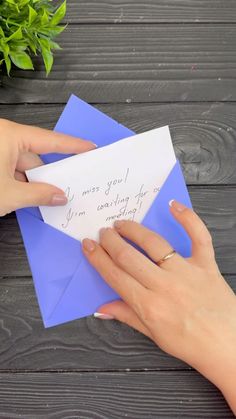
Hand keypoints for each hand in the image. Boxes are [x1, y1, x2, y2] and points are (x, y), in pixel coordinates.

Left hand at [0, 118, 94, 215]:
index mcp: (9, 136)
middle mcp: (3, 137)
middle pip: (35, 156)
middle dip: (47, 176)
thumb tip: (58, 196)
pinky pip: (11, 168)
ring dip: (30, 182)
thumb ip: (38, 195)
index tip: (88, 147)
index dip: (72, 145)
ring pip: (22, 165)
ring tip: (42, 199)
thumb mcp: (9, 194)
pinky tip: (25, 196)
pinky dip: (18, 182)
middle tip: (66, 189)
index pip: (50, 140)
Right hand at [82, 200, 235, 412]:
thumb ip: (127, 316)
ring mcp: (186, 272)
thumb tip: (101, 308)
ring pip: (153, 243)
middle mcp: (164, 285)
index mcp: (148, 305)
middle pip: (128, 256)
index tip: (88, 245)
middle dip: (110, 241)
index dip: (97, 258)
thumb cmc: (191, 344)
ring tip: (122, 223)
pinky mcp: (206, 264)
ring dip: (133, 230)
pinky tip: (173, 206)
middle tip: (103, 232)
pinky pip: (198, 236)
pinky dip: (187, 218)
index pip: (114, 275)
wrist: (228, 346)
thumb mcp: (154, 335)